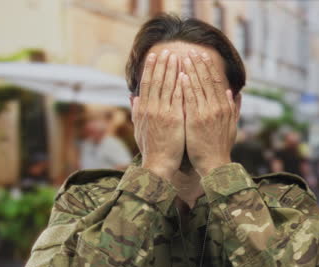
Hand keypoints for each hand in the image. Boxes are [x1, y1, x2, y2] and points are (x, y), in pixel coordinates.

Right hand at [132, 50, 183, 180]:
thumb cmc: (150, 149)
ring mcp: (162, 113)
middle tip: (166, 49)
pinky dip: (181, 85)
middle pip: (156, 81)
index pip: (146, 84)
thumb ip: (136, 112)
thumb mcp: (139, 129)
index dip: (150, 68)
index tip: (154, 56)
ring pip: (167, 86)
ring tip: (176, 55)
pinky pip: (178, 98)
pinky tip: (185, 74)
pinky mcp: (174, 119)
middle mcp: (151, 109)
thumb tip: (132, 97)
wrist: (157, 165)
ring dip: (172, 69)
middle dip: (161, 64)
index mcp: (143, 110)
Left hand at [181, 50, 237, 176]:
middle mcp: (217, 108)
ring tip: (184, 58)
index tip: (202, 56)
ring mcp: (207, 113)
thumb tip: (232, 92)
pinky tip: (181, 76)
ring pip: (199, 87)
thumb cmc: (220, 148)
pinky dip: (187, 87)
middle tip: (192, 51)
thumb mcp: (231, 126)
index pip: (216, 82)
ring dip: (191, 71)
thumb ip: (232, 108)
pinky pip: (191, 100)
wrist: (215, 165)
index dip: (209, 68)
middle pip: (207, 81)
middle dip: (199, 65)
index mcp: (225, 108)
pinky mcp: (196, 121)